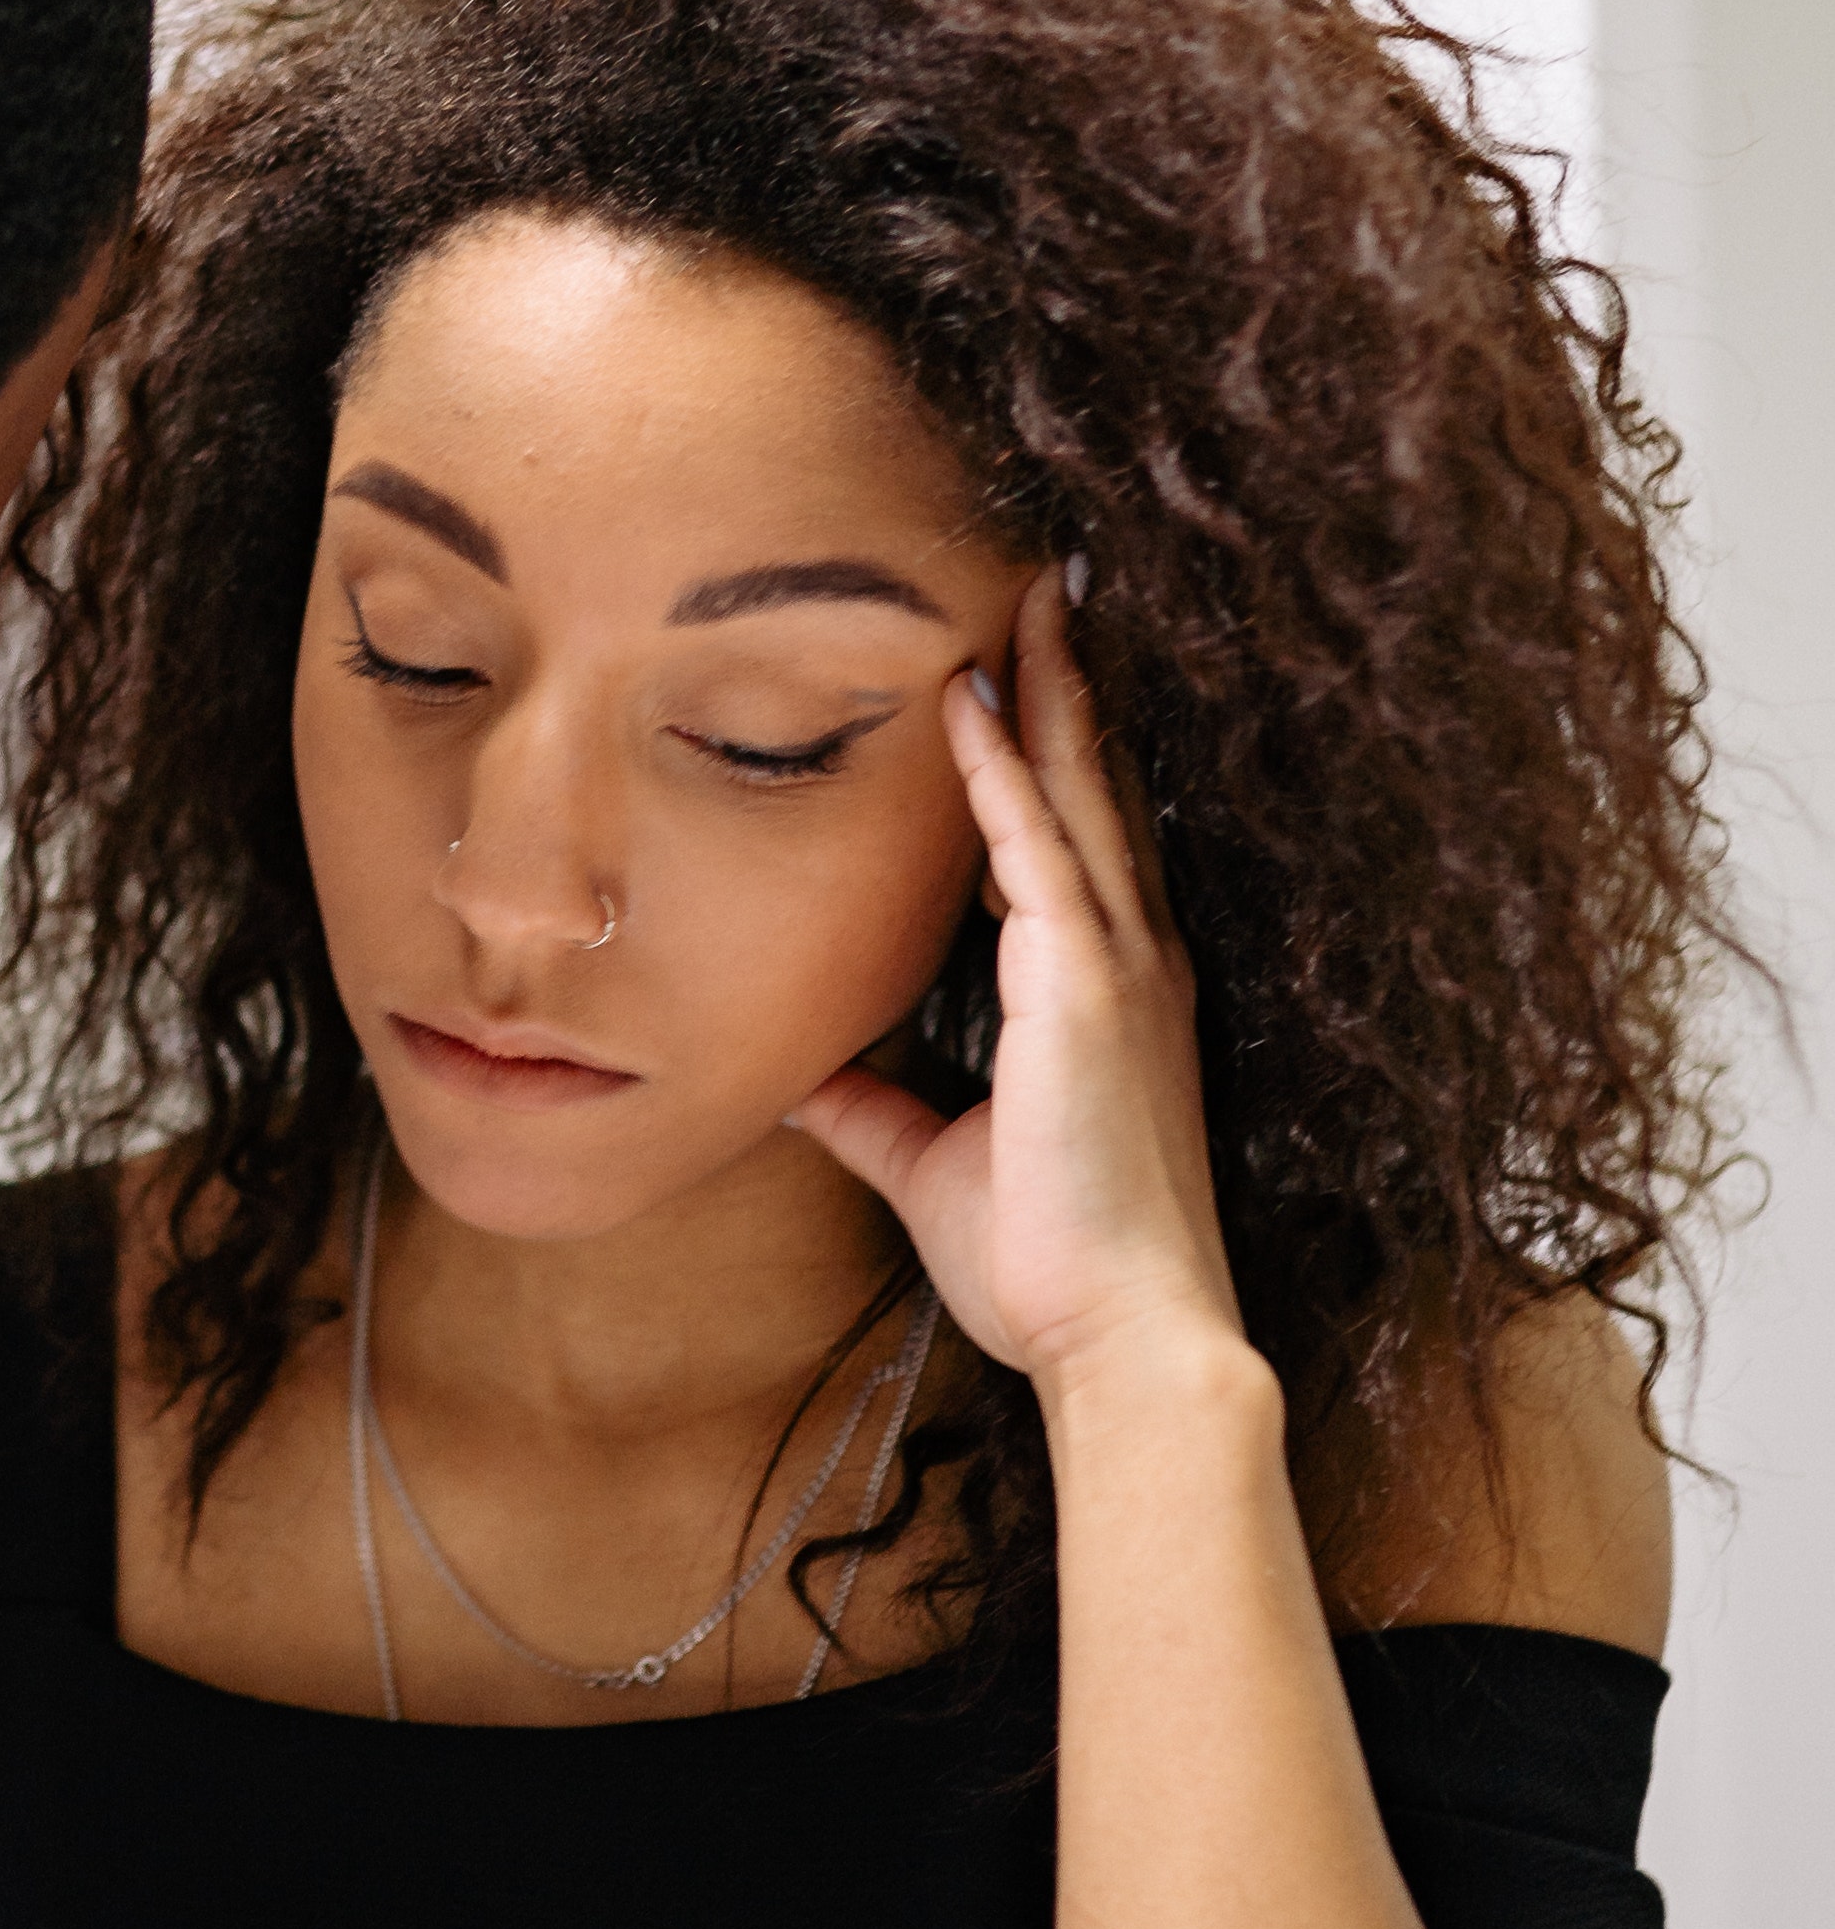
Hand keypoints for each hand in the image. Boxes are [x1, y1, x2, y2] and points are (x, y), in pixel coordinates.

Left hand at [790, 569, 1244, 1404]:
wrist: (1120, 1339)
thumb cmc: (1047, 1262)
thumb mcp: (931, 1165)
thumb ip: (871, 1111)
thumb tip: (800, 1078)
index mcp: (1102, 996)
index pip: (1074, 844)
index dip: (1052, 756)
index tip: (1019, 678)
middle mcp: (1128, 964)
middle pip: (1094, 790)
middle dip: (1068, 689)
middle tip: (1042, 589)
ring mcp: (1115, 972)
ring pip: (1079, 795)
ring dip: (1048, 695)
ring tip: (1026, 599)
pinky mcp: (1084, 994)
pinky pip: (1039, 857)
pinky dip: (1004, 777)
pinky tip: (971, 706)